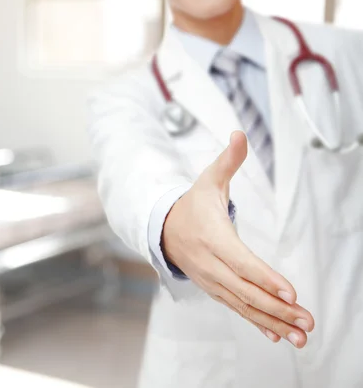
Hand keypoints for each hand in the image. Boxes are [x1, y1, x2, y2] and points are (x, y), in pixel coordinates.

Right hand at [162, 131, 314, 347]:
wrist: (164, 228)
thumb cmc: (193, 204)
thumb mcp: (208, 180)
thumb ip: (227, 161)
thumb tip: (239, 134)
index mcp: (212, 236)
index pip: (240, 260)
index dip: (265, 277)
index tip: (290, 293)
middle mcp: (210, 263)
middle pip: (245, 289)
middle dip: (277, 308)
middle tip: (307, 321)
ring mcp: (211, 279)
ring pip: (243, 304)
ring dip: (272, 321)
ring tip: (300, 336)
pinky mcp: (214, 288)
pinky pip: (236, 308)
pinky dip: (257, 322)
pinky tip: (277, 335)